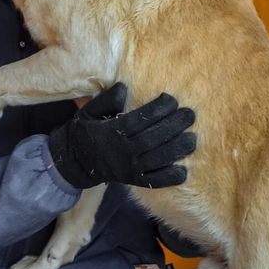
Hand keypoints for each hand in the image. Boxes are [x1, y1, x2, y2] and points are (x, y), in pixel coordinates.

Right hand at [48, 83, 195, 189]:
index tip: (172, 100)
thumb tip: (123, 87)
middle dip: (174, 126)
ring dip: (177, 149)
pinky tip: (183, 170)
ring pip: (157, 160)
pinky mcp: (133, 181)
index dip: (157, 109)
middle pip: (152, 138)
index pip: (139, 120)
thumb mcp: (89, 111)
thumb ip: (106, 100)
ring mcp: (129, 168)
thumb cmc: (86, 131)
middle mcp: (122, 152)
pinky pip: (154, 181)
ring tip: (192, 138)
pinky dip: (169, 178)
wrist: (76, 161)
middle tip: (190, 115)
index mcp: (111, 132)